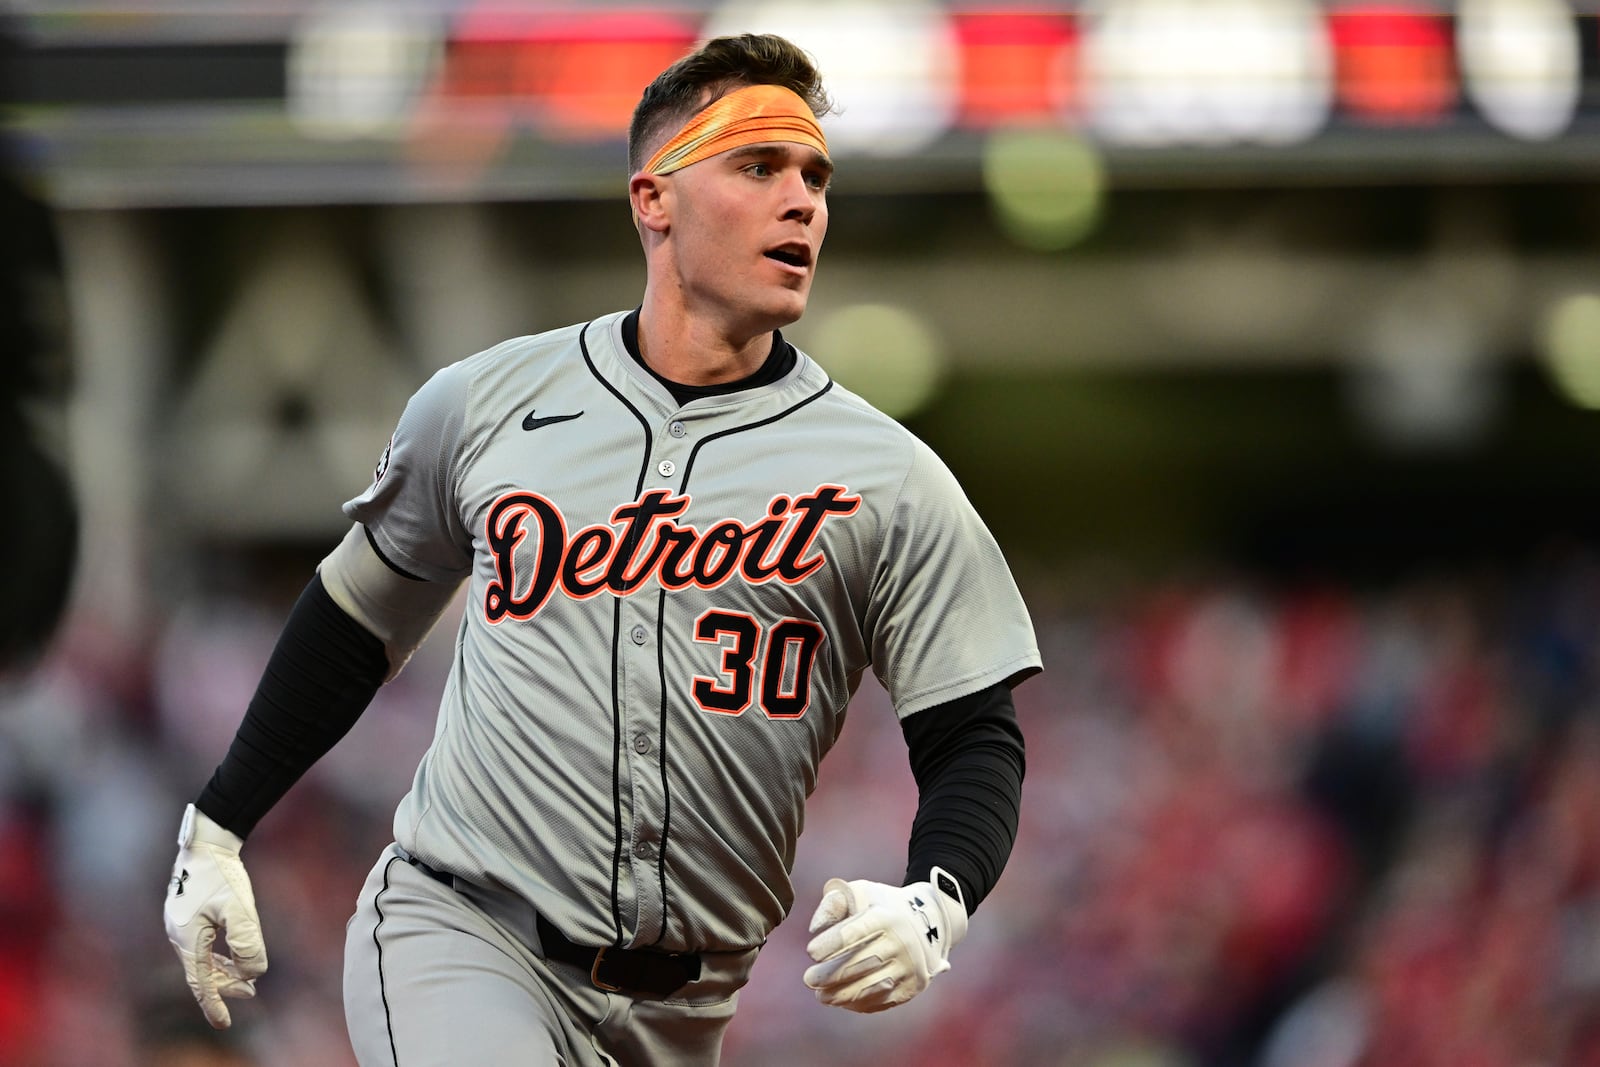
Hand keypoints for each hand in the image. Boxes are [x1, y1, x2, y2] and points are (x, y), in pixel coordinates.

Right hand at [163, 804, 267, 1027]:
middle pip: (201, 971)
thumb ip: (247, 943)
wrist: (207, 840)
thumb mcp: (240, 909)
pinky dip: (217, 956)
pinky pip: (201, 946)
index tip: (223, 1024)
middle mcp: (178, 934)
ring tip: (246, 982)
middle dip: (224, 986)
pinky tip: (232, 958)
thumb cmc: (221, 873)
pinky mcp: (187, 914)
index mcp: (186, 937)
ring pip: (201, 959)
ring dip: (223, 971)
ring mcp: (180, 924)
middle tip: (250, 994)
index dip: (213, 1003)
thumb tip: (253, 973)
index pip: (199, 981)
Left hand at [802, 867, 967, 1012]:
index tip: (810, 951)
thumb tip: (815, 928)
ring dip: (842, 995)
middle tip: (809, 979)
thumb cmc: (882, 906)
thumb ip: (834, 902)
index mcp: (886, 917)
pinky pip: (883, 1000)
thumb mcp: (861, 892)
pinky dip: (860, 1003)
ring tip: (821, 996)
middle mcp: (901, 942)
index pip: (854, 932)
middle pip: (861, 963)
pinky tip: (842, 1000)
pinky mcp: (914, 985)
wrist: (930, 921)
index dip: (830, 943)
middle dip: (831, 974)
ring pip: (872, 986)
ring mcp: (910, 966)